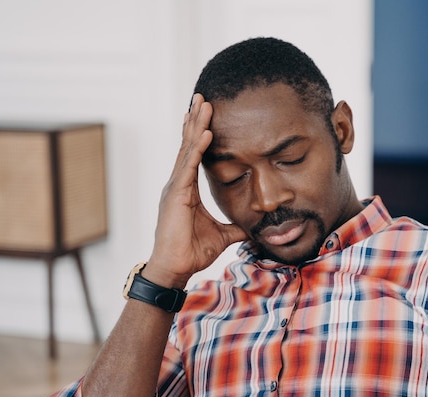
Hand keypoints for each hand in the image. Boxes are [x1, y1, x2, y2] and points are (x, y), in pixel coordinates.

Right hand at [143, 94, 246, 287]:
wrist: (176, 268)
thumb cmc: (192, 251)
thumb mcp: (222, 235)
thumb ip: (236, 226)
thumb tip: (252, 226)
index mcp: (186, 189)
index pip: (195, 155)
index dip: (200, 133)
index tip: (206, 113)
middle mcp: (178, 184)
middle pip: (188, 145)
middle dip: (196, 120)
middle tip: (202, 97)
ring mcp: (174, 188)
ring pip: (187, 150)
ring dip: (196, 126)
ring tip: (202, 104)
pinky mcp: (175, 196)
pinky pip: (187, 168)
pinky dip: (196, 150)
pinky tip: (204, 134)